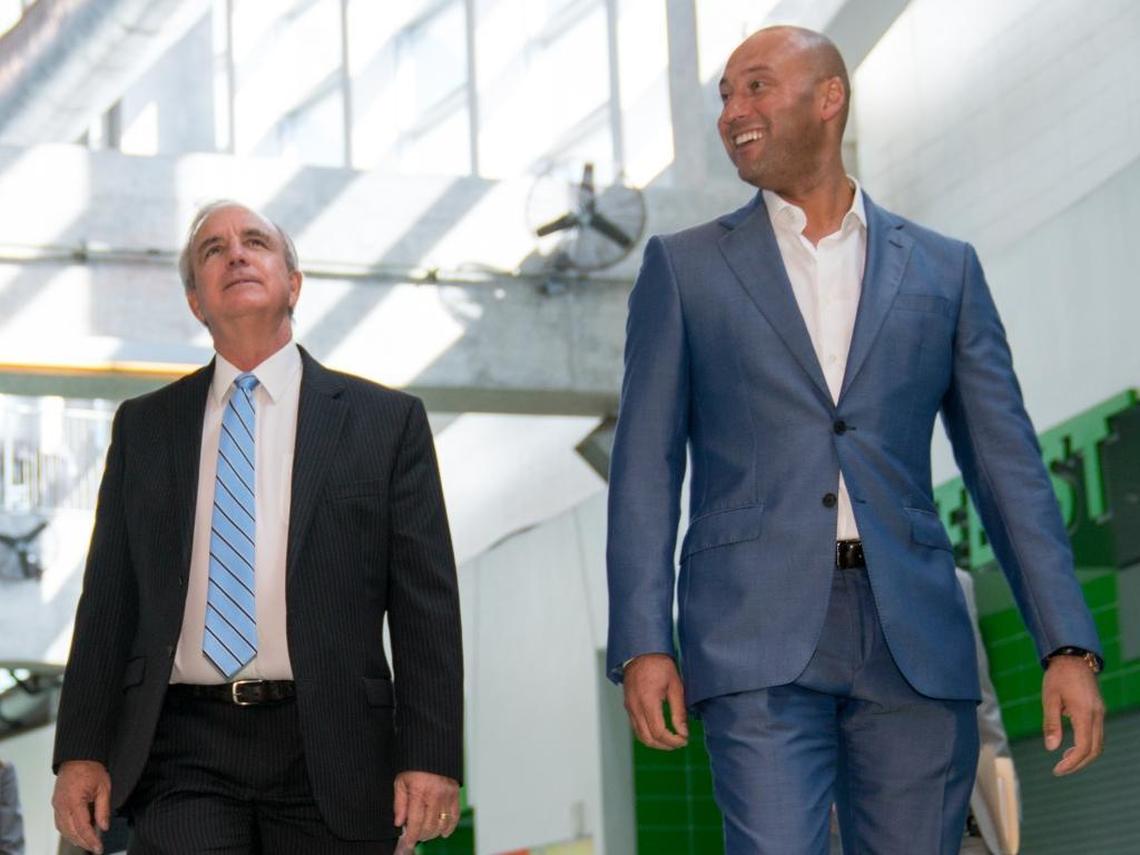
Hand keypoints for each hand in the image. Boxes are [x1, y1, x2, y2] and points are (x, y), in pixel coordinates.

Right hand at [52, 760, 110, 854]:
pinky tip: (77, 834)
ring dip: (74, 839)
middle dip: (83, 842)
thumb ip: (103, 809)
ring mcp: (56, 805)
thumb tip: (104, 827)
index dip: (90, 840)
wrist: (78, 756)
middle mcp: (61, 805)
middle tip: (95, 848)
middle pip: (71, 831)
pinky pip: (59, 822)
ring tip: (87, 844)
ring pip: (63, 829)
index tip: (98, 848)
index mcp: (74, 801)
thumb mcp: (104, 787)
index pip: (82, 827)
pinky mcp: (56, 803)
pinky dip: (68, 831)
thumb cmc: (92, 769)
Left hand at [393, 770, 459, 853]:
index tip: (407, 845)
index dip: (411, 837)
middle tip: (414, 835)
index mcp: (419, 791)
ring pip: (442, 824)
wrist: (431, 748)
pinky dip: (450, 827)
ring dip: (433, 833)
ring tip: (425, 832)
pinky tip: (443, 832)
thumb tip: (399, 823)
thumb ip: (399, 803)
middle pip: (429, 827)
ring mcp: (448, 794)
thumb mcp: (401, 781)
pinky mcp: (456, 793)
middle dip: (420, 835)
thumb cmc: (414, 764)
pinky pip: (454, 816)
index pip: (415, 823)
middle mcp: (435, 795)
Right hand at [623, 653, 687, 749]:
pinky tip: (659, 732)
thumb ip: (679, 711)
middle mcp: (635, 707)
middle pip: (648, 738)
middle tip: (679, 743)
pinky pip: (635, 727)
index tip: (684, 740)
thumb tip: (683, 731)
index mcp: (648, 701)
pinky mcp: (628, 706)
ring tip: (670, 740)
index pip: (659, 732)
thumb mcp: (675, 685)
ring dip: (655, 743)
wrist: (640, 651)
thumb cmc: (659, 664)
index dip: (673, 741)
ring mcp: (629, 707)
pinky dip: (647, 735)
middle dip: (665, 746)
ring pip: (640, 736)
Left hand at [1042, 656, 1104, 774]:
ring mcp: (1100, 713)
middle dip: (1078, 763)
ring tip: (1064, 760)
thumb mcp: (1049, 699)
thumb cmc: (1058, 676)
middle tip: (1060, 770)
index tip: (1057, 770)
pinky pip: (1097, 734)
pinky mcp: (1099, 710)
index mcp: (1085, 713)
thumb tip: (1051, 748)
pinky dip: (1087, 744)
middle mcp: (1097, 715)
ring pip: (1098, 743)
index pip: (1083, 747)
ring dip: (1083, 755)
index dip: (1071, 762)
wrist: (1073, 657)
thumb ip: (1051, 724)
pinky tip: (1071, 746)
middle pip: (1094, 749)